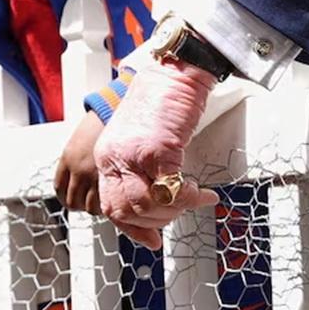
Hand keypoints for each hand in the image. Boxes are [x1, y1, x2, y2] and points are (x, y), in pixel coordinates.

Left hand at [54, 111, 105, 215]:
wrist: (118, 115)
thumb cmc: (100, 126)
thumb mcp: (79, 142)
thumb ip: (75, 162)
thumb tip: (77, 182)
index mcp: (68, 159)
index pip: (59, 188)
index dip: (64, 197)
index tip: (69, 198)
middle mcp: (78, 170)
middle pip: (71, 201)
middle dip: (78, 205)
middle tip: (85, 203)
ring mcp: (95, 176)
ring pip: (88, 207)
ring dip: (93, 208)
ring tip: (100, 203)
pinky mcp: (112, 180)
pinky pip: (104, 204)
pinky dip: (106, 206)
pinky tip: (110, 201)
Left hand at [93, 59, 220, 246]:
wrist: (175, 70)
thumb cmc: (162, 101)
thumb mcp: (138, 138)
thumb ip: (138, 168)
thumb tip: (157, 200)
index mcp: (105, 156)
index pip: (110, 206)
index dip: (132, 228)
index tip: (151, 239)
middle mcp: (113, 157)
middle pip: (127, 210)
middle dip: (157, 221)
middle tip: (178, 212)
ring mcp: (132, 154)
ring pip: (149, 205)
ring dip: (175, 210)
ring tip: (193, 199)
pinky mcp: (156, 149)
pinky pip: (173, 189)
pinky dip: (191, 198)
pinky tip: (203, 193)